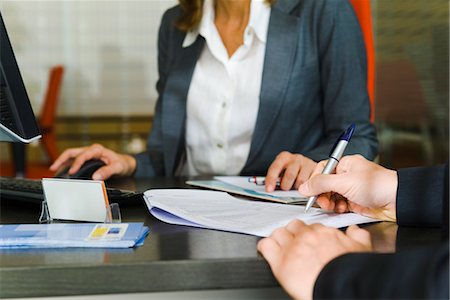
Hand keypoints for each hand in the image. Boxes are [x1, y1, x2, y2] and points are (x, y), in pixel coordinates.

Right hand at [49, 143, 136, 179]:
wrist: (126, 163)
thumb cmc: (122, 163)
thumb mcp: (118, 167)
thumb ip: (108, 171)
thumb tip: (96, 176)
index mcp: (98, 150)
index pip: (83, 155)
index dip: (77, 163)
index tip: (72, 171)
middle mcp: (91, 150)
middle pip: (72, 152)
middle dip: (62, 159)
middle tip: (54, 167)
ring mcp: (88, 153)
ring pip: (71, 154)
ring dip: (62, 160)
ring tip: (54, 168)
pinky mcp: (87, 158)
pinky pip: (74, 159)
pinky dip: (67, 163)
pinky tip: (62, 169)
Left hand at [257, 220, 371, 299]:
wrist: (340, 285)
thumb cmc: (350, 271)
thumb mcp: (361, 248)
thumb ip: (357, 236)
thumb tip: (354, 230)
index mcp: (324, 233)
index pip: (311, 226)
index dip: (309, 234)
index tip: (309, 240)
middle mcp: (306, 237)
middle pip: (293, 226)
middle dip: (293, 233)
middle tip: (295, 243)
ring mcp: (291, 247)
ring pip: (278, 233)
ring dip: (279, 239)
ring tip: (280, 247)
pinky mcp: (279, 261)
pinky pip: (266, 245)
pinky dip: (265, 247)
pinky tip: (267, 250)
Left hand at [265, 151, 316, 191]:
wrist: (307, 166)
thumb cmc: (291, 171)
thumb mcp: (281, 172)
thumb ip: (276, 179)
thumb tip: (271, 189)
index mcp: (284, 157)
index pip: (275, 168)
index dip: (271, 179)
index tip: (269, 189)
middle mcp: (295, 158)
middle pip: (290, 175)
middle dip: (286, 186)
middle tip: (286, 189)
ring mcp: (306, 162)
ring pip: (301, 181)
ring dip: (298, 188)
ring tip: (296, 187)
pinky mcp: (316, 169)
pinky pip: (311, 182)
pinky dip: (308, 188)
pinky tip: (306, 187)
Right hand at [299, 155, 396, 221]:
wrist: (398, 201)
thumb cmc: (378, 185)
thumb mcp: (345, 182)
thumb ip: (322, 183)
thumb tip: (304, 187)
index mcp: (346, 164)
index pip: (323, 169)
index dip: (315, 180)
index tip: (310, 191)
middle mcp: (348, 176)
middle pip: (325, 184)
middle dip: (322, 194)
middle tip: (322, 202)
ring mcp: (351, 189)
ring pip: (331, 196)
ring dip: (329, 202)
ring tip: (333, 206)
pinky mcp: (355, 202)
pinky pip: (339, 205)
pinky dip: (337, 208)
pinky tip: (342, 209)